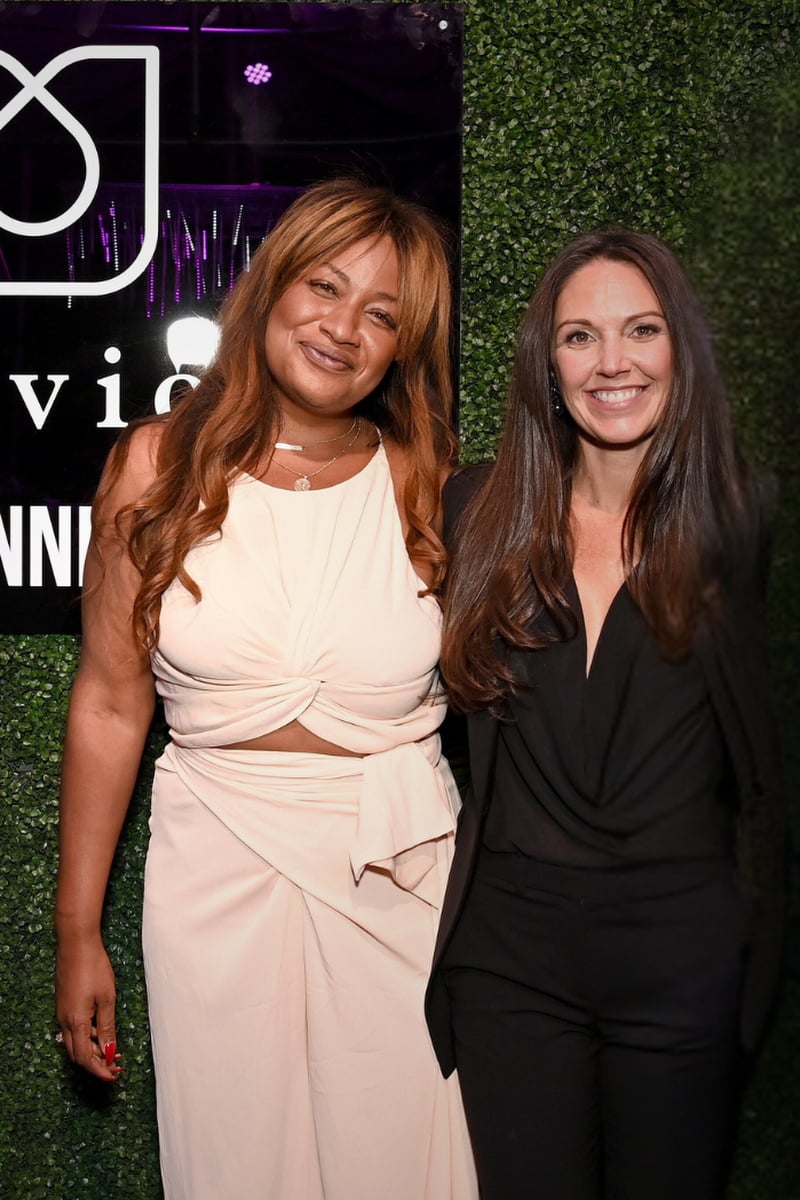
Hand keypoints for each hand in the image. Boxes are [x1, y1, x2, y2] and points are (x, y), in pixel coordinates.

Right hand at [55, 933, 121, 1079]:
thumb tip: (110, 1050)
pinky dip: (87, 1037)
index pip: (85, 1058)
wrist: (76, 944)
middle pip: (77, 1055)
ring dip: (92, 1051)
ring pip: (75, 1043)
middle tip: (116, 1066)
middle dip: (96, 1064)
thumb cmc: (93, 967)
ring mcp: (62, 1013)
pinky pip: (73, 1030)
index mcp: (76, 1022)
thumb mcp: (106, 999)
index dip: (99, 1070)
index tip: (113, 1075)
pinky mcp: (64, 1005)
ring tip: (113, 1050)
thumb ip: (107, 1027)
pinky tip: (101, 1032)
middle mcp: (65, 1021)